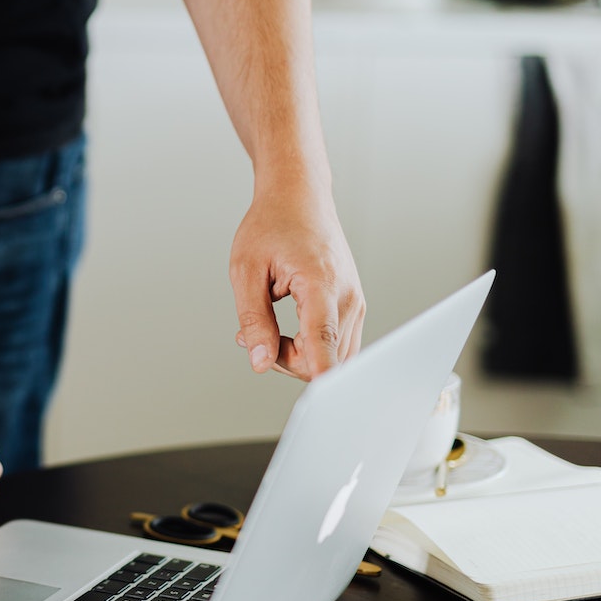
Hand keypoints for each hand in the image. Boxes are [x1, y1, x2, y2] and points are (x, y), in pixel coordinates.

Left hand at [230, 179, 364, 380]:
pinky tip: (284, 328)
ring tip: (266, 326)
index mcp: (322, 285)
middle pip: (324, 362)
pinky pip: (334, 345)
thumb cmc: (271, 224)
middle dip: (286, 362)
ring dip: (296, 355)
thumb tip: (260, 363)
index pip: (325, 346)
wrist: (299, 195)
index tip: (313, 405)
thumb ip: (253, 320)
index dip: (319, 380)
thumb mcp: (245, 270)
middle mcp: (348, 298)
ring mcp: (355, 303)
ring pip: (331, 358)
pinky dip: (308, 346)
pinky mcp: (352, 307)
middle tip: (252, 335)